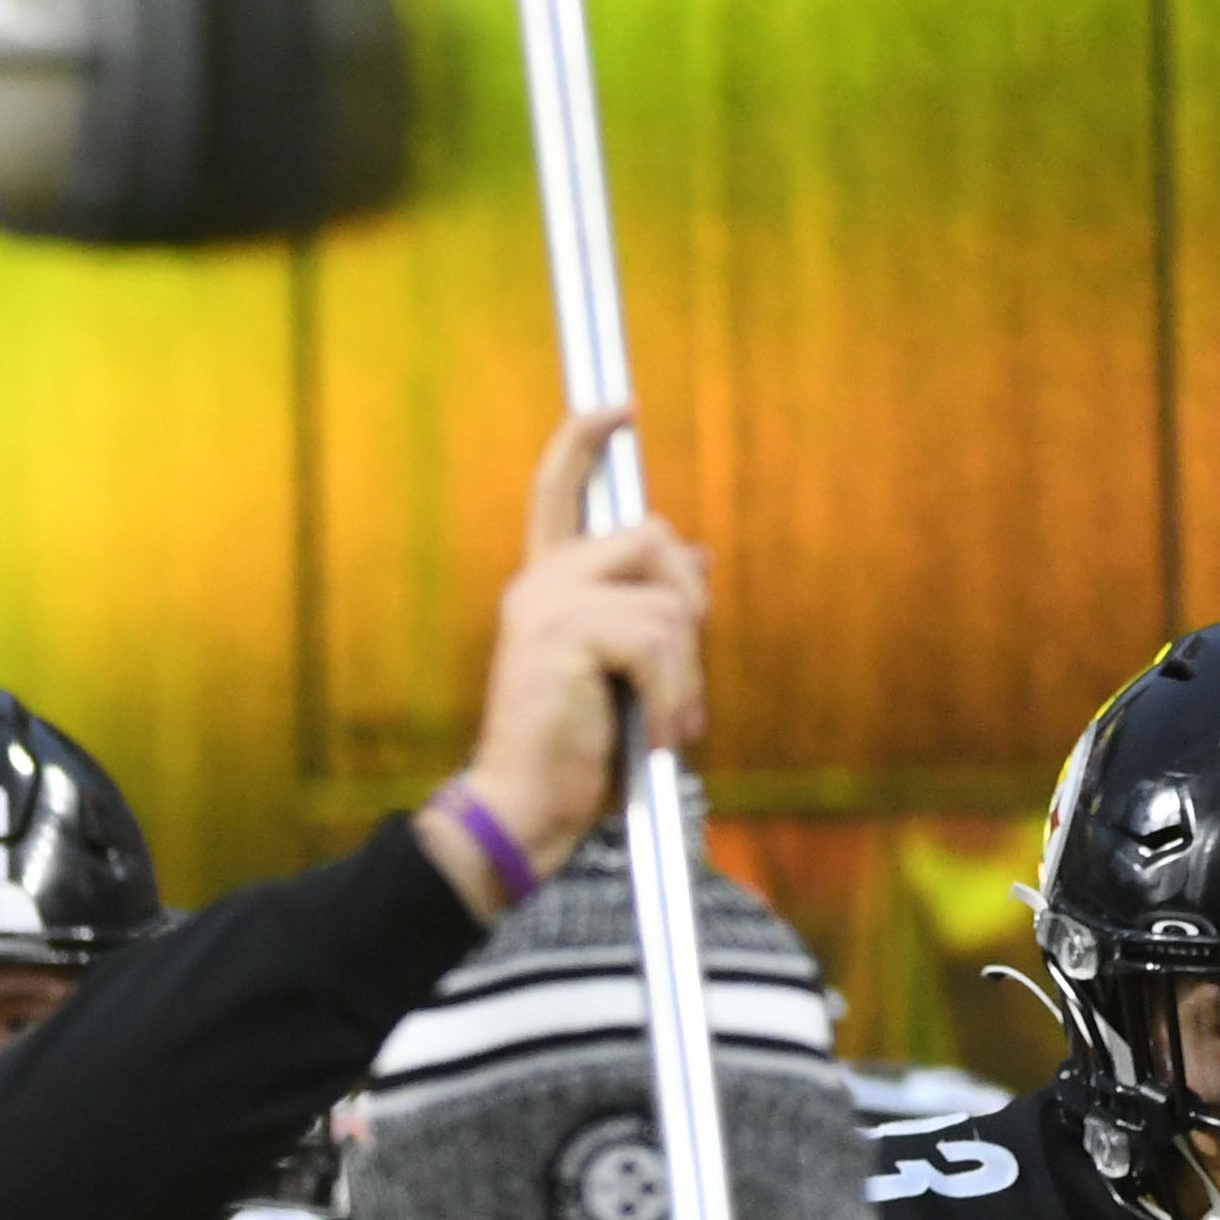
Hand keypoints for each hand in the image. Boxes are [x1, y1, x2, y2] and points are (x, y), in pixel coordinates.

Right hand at [451, 404, 713, 879]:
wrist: (522, 813)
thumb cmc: (571, 754)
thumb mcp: (621, 673)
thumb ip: (647, 610)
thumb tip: (696, 554)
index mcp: (543, 587)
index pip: (557, 492)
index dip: (583, 441)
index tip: (617, 406)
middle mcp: (538, 583)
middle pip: (653, 535)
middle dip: (690, 604)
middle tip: (681, 681)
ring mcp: (546, 603)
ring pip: (668, 600)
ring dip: (686, 673)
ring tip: (664, 724)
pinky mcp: (564, 633)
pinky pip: (661, 639)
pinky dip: (673, 694)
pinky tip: (654, 733)